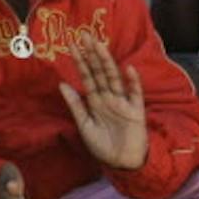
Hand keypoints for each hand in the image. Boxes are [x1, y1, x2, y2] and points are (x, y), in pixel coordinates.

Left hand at [59, 30, 147, 170]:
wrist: (122, 163)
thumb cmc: (103, 146)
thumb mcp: (84, 125)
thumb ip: (75, 105)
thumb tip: (61, 84)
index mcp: (95, 101)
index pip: (86, 76)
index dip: (79, 61)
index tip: (71, 44)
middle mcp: (108, 98)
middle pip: (99, 72)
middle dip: (92, 54)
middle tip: (85, 35)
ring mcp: (122, 103)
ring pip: (114, 78)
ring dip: (107, 62)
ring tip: (99, 46)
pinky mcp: (136, 111)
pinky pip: (135, 95)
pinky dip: (133, 83)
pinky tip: (128, 70)